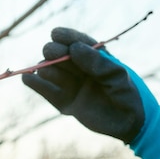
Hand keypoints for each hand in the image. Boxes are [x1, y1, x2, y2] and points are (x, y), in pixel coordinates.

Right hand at [22, 27, 159, 158]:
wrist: (132, 124)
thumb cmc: (130, 95)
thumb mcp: (117, 76)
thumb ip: (97, 62)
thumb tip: (74, 48)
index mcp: (96, 58)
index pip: (77, 42)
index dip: (66, 36)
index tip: (55, 34)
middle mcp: (82, 70)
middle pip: (60, 55)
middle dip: (54, 52)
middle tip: (51, 53)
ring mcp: (73, 86)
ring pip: (52, 72)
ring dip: (48, 69)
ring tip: (47, 71)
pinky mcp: (66, 104)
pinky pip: (48, 92)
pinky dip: (36, 85)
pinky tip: (27, 78)